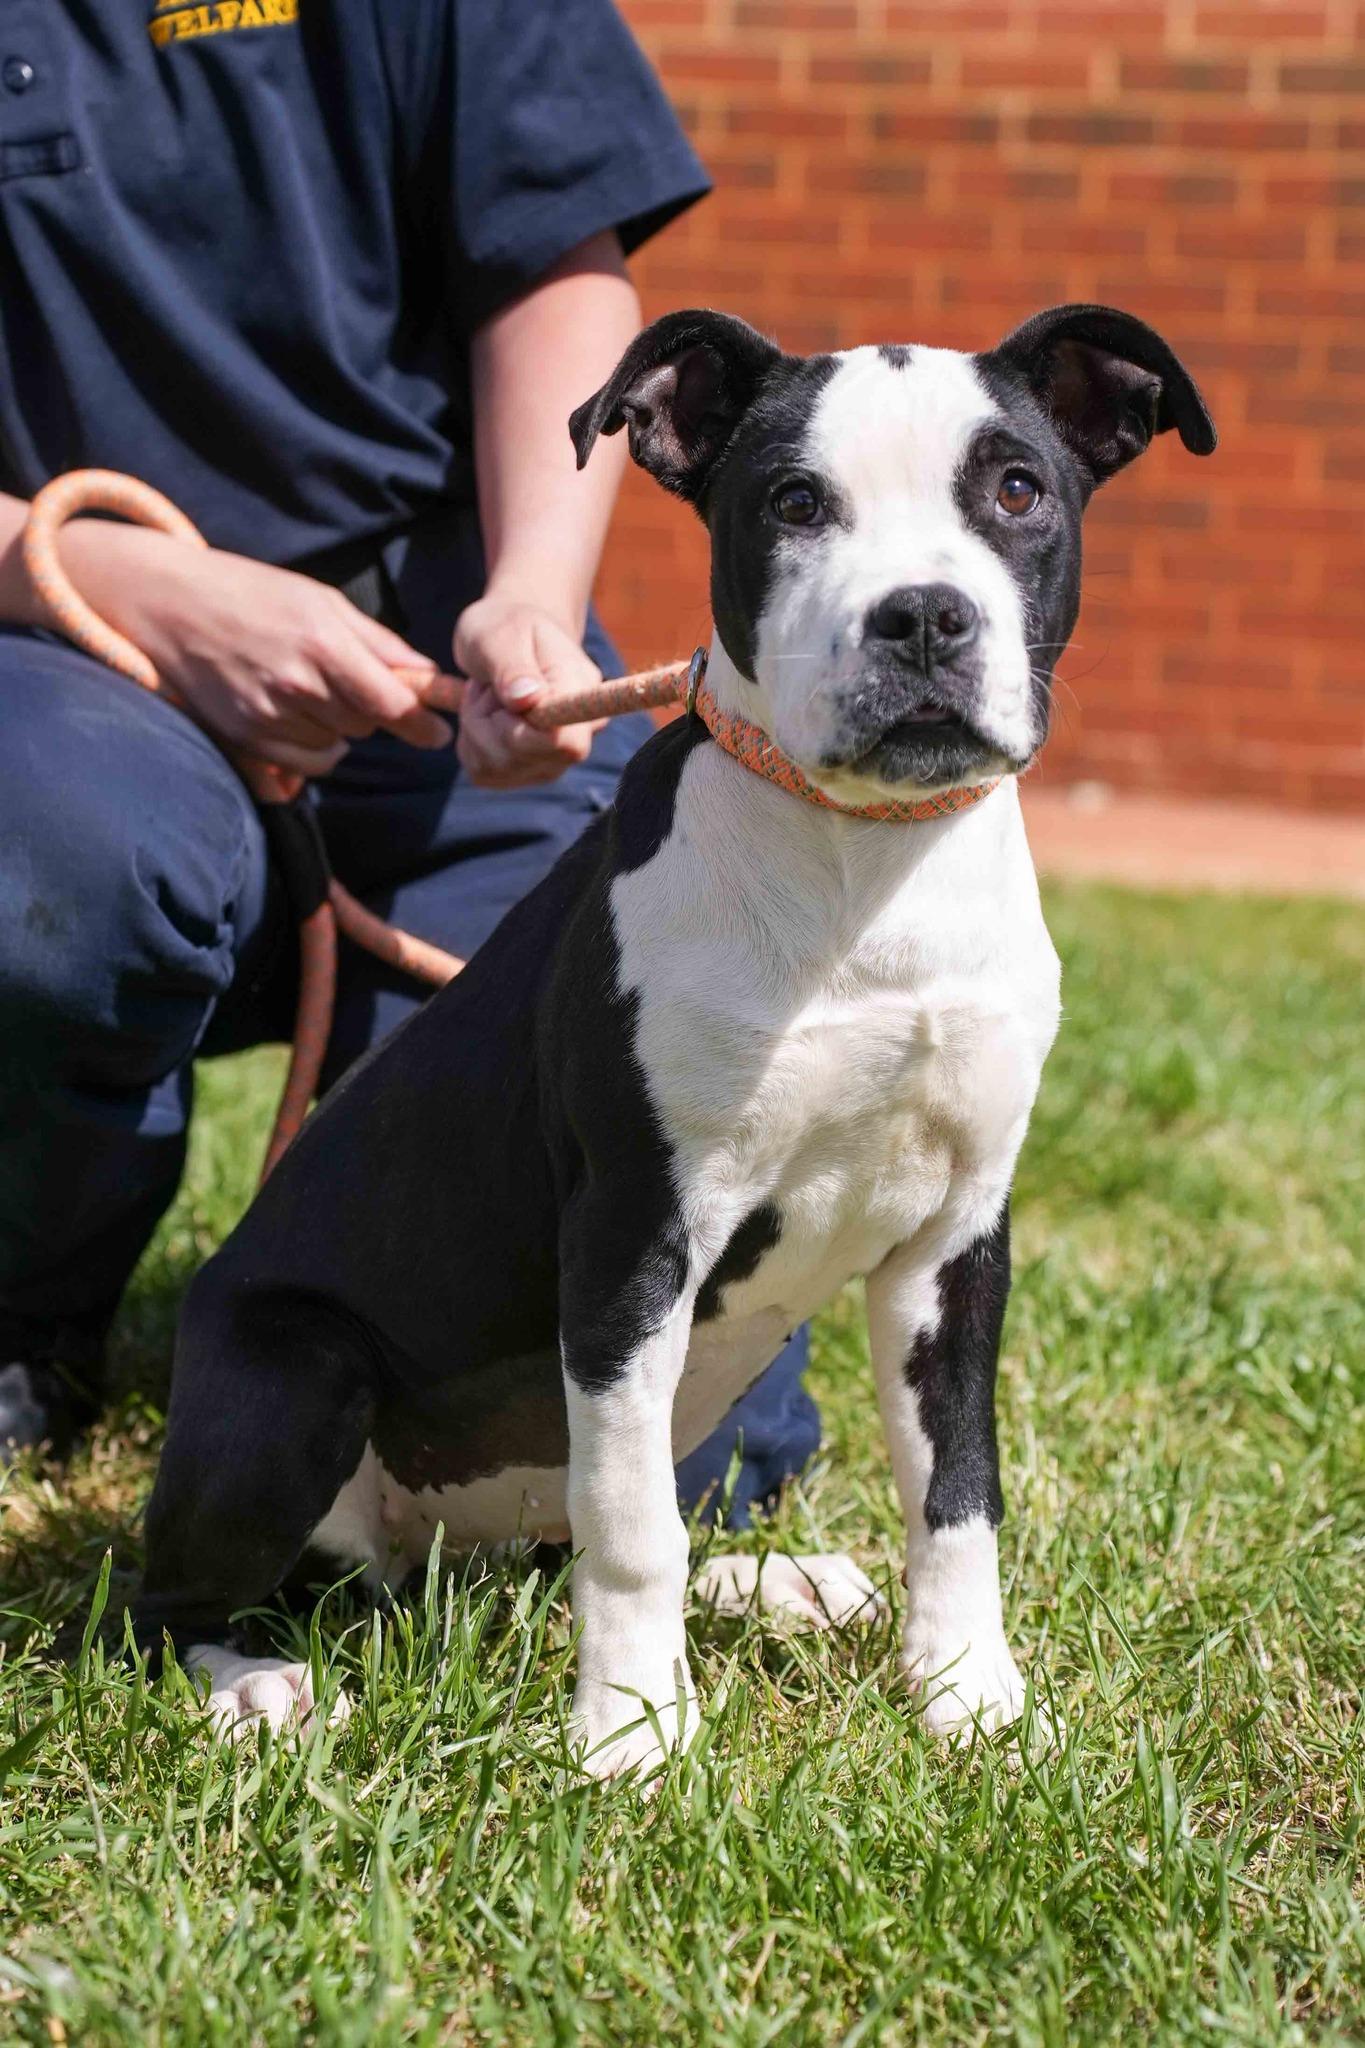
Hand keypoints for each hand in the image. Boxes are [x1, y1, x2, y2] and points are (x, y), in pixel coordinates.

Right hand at [60, 524, 457, 775]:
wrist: (168, 604)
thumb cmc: (251, 593)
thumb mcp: (320, 600)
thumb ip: (377, 641)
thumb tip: (428, 675)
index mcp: (323, 643)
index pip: (391, 703)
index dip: (422, 724)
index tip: (439, 735)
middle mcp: (297, 684)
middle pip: (367, 724)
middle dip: (371, 709)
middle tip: (347, 680)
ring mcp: (269, 716)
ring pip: (339, 746)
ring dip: (339, 726)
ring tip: (308, 689)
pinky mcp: (247, 738)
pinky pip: (308, 763)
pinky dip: (314, 747)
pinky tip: (295, 715)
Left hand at [453, 591, 604, 788]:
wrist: (509, 640)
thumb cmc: (508, 628)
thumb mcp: (503, 634)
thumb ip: (513, 667)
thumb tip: (527, 699)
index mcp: (582, 695)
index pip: (568, 743)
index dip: (526, 731)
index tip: (506, 698)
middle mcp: (575, 736)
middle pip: (520, 758)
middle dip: (487, 721)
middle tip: (489, 684)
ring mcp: (551, 761)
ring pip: (495, 767)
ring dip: (475, 728)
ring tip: (488, 695)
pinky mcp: (523, 773)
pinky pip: (483, 773)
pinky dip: (470, 744)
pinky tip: (484, 716)